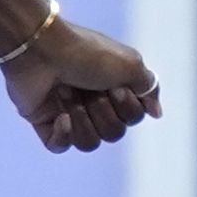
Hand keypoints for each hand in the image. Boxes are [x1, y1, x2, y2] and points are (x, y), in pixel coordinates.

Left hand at [2, 9, 161, 151]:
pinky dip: (63, 134)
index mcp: (114, 88)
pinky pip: (59, 147)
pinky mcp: (43, 121)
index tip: (116, 88)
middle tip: (88, 90)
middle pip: (114, 133)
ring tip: (67, 96)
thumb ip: (149, 89)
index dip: (128, 109)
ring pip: (89, 144)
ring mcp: (67, 113)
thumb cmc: (87, 54)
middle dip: (103, 113)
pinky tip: (59, 117)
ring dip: (82, 120)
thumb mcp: (131, 65)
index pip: (133, 118)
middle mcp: (93, 102)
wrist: (41, 49)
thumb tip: (155, 113)